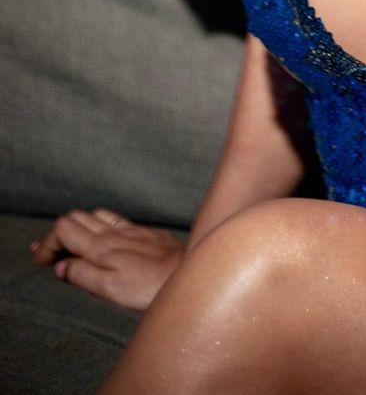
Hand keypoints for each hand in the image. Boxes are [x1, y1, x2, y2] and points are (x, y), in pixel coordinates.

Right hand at [30, 207, 184, 311]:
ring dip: (77, 227)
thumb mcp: (109, 289)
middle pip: (75, 217)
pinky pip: (114, 219)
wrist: (185, 275)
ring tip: (69, 245)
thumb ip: (82, 275)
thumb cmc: (148, 287)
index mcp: (100, 247)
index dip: (47, 242)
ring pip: (94, 215)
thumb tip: (61, 266)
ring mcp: (129, 230)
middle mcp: (113, 233)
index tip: (40, 260)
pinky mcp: (143, 233)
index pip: (63, 228)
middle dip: (57, 233)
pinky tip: (101, 238)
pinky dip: (98, 225)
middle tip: (49, 254)